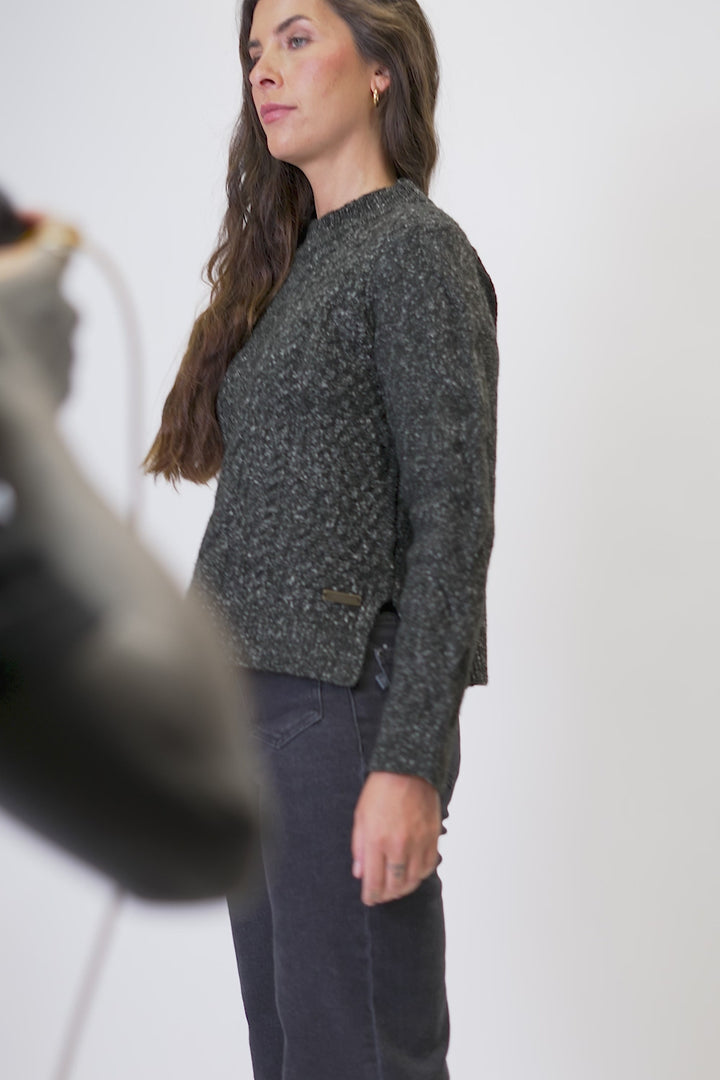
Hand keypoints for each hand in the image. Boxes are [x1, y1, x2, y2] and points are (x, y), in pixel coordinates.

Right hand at [0, 217, 78, 408]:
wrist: (9, 424)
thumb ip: (2, 264)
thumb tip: (5, 267)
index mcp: (45, 276)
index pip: (62, 231)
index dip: (42, 221)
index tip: (23, 222)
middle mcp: (67, 310)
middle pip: (45, 283)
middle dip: (18, 284)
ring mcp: (68, 351)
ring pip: (45, 325)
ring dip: (21, 326)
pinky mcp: (62, 386)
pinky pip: (43, 362)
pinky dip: (24, 360)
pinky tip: (0, 370)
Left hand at [351, 771, 440, 905]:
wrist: (409, 769)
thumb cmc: (381, 790)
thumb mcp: (360, 816)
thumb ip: (359, 847)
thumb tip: (360, 873)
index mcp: (376, 840)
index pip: (374, 881)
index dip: (371, 895)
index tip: (369, 899)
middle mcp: (398, 845)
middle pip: (394, 885)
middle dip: (386, 895)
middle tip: (381, 895)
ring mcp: (418, 842)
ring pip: (413, 879)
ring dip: (403, 888)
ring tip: (396, 888)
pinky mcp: (432, 837)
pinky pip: (428, 866)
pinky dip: (420, 875)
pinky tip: (412, 873)